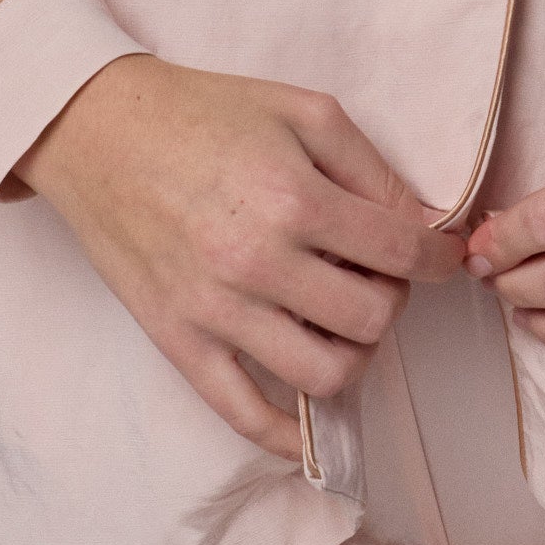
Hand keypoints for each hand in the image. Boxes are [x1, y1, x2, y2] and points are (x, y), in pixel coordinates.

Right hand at [13, 54, 465, 459]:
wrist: (99, 131)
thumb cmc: (205, 112)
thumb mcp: (302, 111)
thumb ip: (371, 167)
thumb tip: (424, 224)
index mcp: (293, 197)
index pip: (400, 253)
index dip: (439, 258)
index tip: (446, 257)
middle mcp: (257, 262)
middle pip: (371, 318)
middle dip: (394, 297)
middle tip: (380, 274)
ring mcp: (216, 310)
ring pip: (325, 374)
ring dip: (355, 353)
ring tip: (345, 319)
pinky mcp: (179, 341)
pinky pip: (245, 414)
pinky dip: (290, 433)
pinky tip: (314, 419)